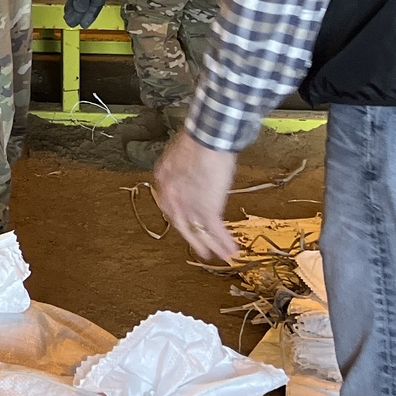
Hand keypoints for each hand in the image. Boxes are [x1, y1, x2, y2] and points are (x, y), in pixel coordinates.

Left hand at [151, 132, 241, 262]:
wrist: (208, 139)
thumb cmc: (198, 140)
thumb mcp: (180, 154)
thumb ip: (181, 170)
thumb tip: (189, 174)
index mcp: (163, 179)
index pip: (170, 204)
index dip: (182, 216)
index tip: (189, 224)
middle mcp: (170, 195)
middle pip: (181, 222)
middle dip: (193, 238)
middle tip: (201, 250)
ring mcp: (187, 204)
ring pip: (200, 230)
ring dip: (213, 245)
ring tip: (222, 256)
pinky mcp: (206, 209)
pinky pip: (215, 230)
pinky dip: (224, 241)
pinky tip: (232, 250)